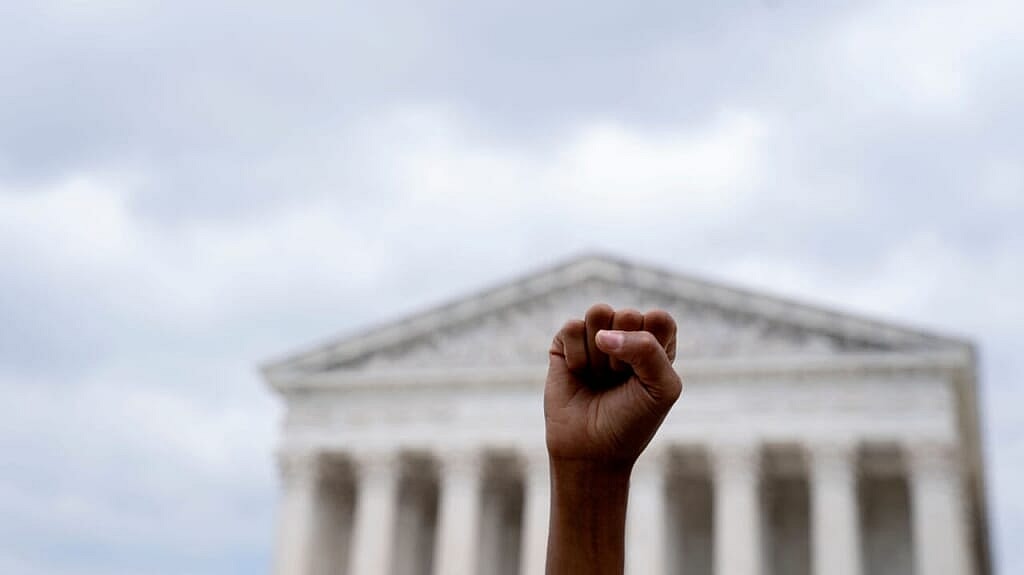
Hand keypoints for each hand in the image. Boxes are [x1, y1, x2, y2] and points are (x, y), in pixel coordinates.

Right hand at [544, 304, 681, 468]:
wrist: (592, 452)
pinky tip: (578, 374)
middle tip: (619, 380)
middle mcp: (626, 334)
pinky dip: (576, 356)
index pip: (659, 318)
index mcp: (657, 343)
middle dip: (623, 354)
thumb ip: (648, 350)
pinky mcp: (565, 343)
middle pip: (628, 315)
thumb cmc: (632, 421)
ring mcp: (595, 336)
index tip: (644, 378)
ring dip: (599, 354)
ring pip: (598, 313)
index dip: (651, 348)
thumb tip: (602, 335)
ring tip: (599, 377)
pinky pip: (571, 327)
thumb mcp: (661, 389)